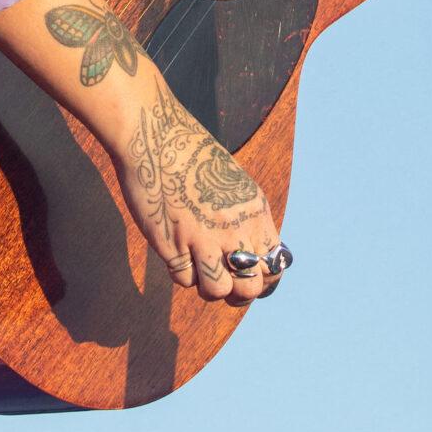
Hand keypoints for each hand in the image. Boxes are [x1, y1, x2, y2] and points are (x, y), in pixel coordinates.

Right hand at [108, 82, 284, 305]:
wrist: (156, 138)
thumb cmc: (192, 157)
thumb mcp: (234, 184)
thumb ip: (245, 219)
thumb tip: (249, 255)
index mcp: (255, 212)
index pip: (275, 266)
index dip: (264, 281)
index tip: (249, 278)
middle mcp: (234, 228)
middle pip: (250, 288)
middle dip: (237, 293)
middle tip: (222, 280)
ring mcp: (203, 238)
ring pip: (217, 291)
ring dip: (207, 286)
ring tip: (198, 267)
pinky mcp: (172, 244)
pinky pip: (184, 280)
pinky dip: (181, 272)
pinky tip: (176, 251)